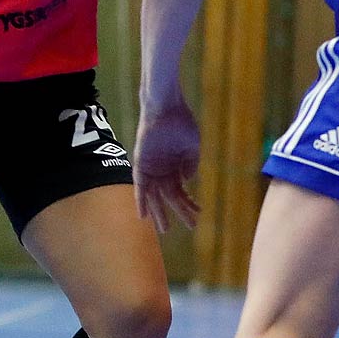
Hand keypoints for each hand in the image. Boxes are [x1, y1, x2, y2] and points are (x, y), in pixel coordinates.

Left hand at [134, 97, 201, 232]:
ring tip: (165, 230)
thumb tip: (188, 180)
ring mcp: (151, 168)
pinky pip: (140, 186)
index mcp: (175, 166)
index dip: (189, 203)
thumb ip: (190, 164)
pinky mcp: (141, 164)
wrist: (166, 107)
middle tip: (187, 227)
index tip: (198, 213)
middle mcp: (162, 170)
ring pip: (154, 196)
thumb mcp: (191, 146)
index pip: (181, 190)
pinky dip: (141, 201)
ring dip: (159, 212)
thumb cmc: (181, 122)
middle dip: (178, 212)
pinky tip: (143, 215)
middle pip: (169, 197)